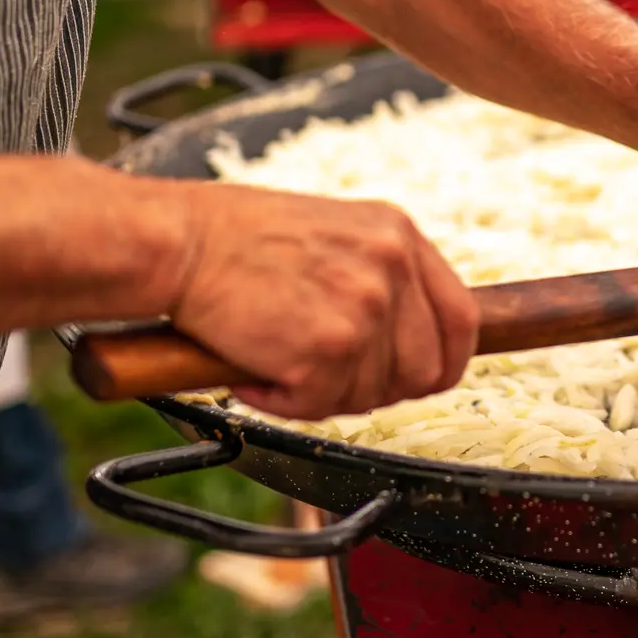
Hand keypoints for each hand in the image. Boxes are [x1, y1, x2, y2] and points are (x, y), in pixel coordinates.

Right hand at [167, 184, 478, 419]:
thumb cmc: (234, 238)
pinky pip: (321, 404)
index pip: (461, 319)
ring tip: (275, 359)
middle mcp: (393, 266)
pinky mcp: (327, 346)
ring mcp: (365, 306)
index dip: (442, 362)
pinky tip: (253, 369)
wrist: (176, 242)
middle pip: (425, 370)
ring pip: (373, 394)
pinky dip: (282, 401)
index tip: (412, 379)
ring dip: (322, 393)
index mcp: (399, 234)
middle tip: (320, 374)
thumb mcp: (334, 232)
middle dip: (375, 388)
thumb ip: (378, 275)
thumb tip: (406, 341)